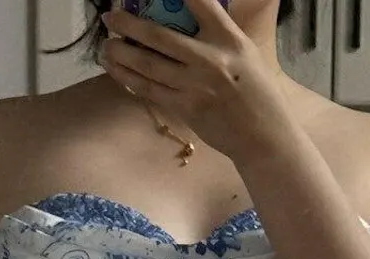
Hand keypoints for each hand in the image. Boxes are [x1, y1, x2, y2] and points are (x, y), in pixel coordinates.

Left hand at [98, 0, 293, 163]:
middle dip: (130, 25)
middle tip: (111, 18)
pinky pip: (151, 90)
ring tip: (106, 45)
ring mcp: (196, 86)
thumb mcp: (244, 51)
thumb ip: (217, 33)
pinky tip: (116, 69)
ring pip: (148, 65)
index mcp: (229, 38)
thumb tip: (185, 16)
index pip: (200, 2)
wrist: (263, 135)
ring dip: (121, 53)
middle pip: (160, 36)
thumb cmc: (255, 91)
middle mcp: (210, 59)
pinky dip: (129, 78)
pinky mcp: (186, 108)